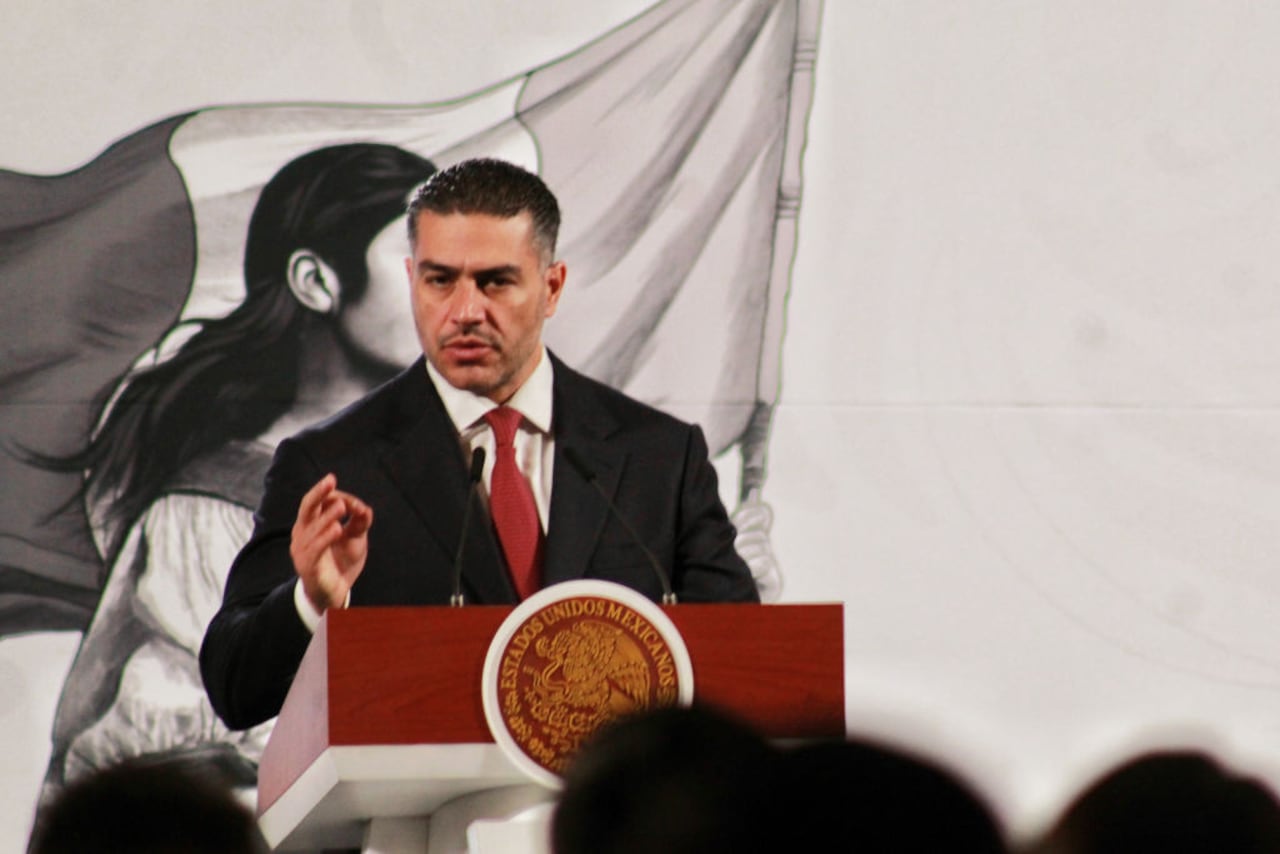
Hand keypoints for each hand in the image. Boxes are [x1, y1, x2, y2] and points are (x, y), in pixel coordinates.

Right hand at [290, 474, 372, 612]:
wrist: (334, 594)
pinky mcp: (308, 565)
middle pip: (307, 508)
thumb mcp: (354, 539)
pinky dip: (325, 538)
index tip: (355, 503)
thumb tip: (365, 508)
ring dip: (327, 516)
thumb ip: (359, 524)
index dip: (336, 497)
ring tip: (342, 506)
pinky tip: (337, 529)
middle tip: (330, 481)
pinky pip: (315, 549)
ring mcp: (303, 549)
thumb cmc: (341, 562)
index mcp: (311, 524)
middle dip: (318, 493)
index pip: (320, 503)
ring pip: (312, 528)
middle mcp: (302, 533)